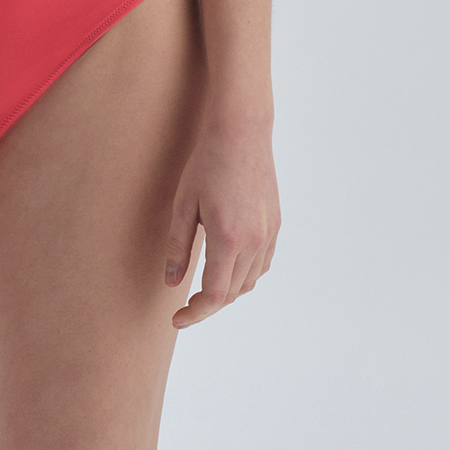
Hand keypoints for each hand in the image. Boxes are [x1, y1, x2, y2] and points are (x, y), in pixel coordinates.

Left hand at [164, 118, 279, 327]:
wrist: (241, 131)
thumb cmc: (206, 163)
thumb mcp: (183, 204)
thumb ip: (178, 247)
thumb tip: (172, 283)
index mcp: (227, 237)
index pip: (215, 295)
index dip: (195, 313)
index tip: (177, 318)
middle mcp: (254, 241)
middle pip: (232, 292)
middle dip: (208, 304)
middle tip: (185, 305)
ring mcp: (269, 233)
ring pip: (249, 281)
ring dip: (227, 290)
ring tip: (204, 286)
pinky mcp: (276, 224)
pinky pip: (262, 264)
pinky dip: (245, 274)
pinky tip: (228, 266)